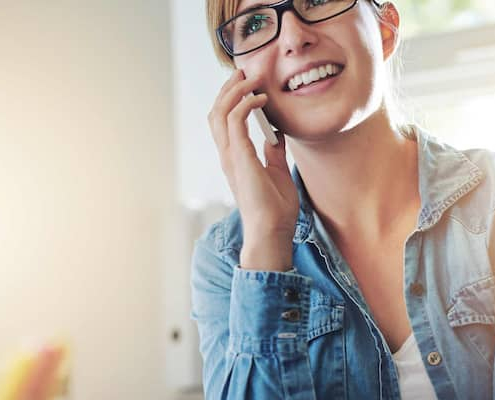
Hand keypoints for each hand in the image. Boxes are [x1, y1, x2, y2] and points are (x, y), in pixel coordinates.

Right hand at [207, 70, 298, 270]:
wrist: (272, 231)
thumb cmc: (275, 210)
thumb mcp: (277, 172)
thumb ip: (273, 154)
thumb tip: (276, 137)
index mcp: (234, 158)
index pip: (223, 121)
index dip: (231, 99)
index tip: (248, 84)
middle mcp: (228, 156)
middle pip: (216, 112)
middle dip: (228, 88)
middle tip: (244, 72)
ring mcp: (231, 157)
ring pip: (221, 113)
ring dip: (235, 91)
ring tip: (252, 79)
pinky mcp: (240, 159)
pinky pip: (236, 122)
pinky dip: (245, 104)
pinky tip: (261, 98)